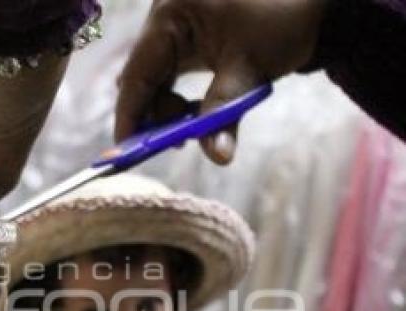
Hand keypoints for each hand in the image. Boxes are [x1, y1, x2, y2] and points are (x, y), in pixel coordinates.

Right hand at [115, 0, 325, 163]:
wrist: (318, 2)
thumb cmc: (284, 21)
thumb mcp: (249, 69)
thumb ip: (222, 113)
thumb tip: (217, 157)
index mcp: (170, 16)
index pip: (136, 74)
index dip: (130, 116)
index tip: (129, 152)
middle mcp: (165, 18)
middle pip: (141, 77)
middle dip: (153, 115)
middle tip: (173, 144)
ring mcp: (176, 26)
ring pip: (156, 79)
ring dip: (169, 110)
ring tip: (196, 128)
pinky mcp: (189, 36)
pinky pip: (171, 73)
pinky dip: (181, 98)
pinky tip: (199, 112)